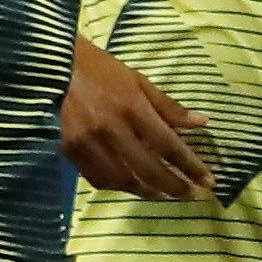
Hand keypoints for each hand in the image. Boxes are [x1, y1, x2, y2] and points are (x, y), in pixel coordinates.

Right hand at [62, 37, 215, 200]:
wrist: (53, 67)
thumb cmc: (100, 70)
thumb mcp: (138, 80)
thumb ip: (168, 106)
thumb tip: (201, 123)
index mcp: (132, 107)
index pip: (169, 145)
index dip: (191, 166)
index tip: (209, 181)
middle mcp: (111, 129)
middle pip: (149, 169)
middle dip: (174, 186)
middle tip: (191, 195)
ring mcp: (88, 142)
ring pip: (123, 180)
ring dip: (147, 191)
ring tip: (163, 195)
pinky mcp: (70, 150)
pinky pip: (97, 178)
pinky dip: (117, 186)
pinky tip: (130, 185)